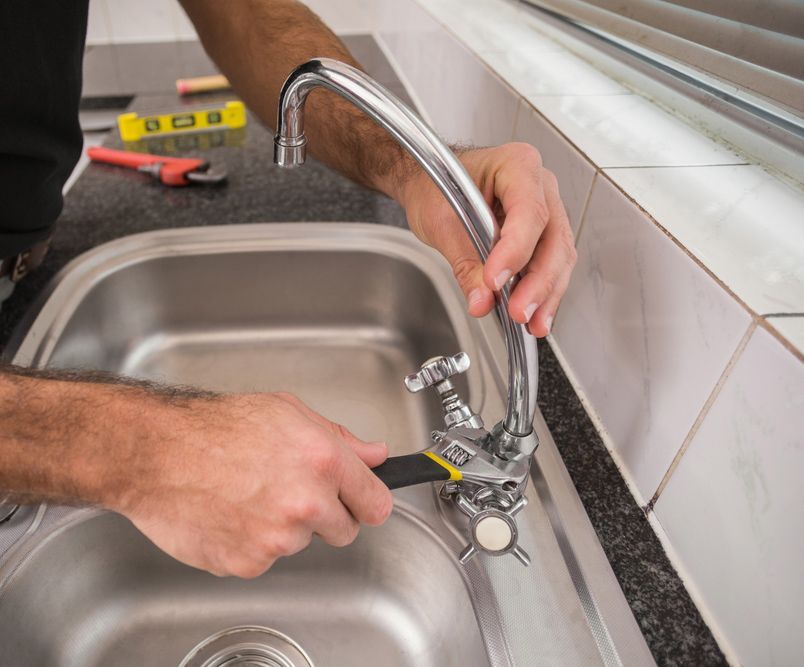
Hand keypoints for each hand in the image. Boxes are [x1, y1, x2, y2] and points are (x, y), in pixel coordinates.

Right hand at [112, 391, 392, 577]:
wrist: (156, 453)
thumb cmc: (214, 427)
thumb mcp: (287, 411)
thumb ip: (340, 439)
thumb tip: (375, 455)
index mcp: (323, 460)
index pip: (376, 503)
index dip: (367, 501)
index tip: (360, 501)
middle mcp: (306, 502)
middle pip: (345, 530)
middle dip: (326, 514)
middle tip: (290, 490)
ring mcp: (278, 538)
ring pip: (301, 542)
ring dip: (284, 527)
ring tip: (249, 494)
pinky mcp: (248, 563)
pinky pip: (265, 558)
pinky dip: (252, 542)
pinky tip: (231, 512)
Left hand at [397, 144, 575, 336]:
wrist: (431, 180)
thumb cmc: (436, 185)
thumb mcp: (441, 222)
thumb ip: (465, 262)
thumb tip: (481, 299)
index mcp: (517, 165)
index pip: (528, 212)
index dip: (515, 250)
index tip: (495, 281)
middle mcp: (540, 186)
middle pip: (552, 238)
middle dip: (537, 282)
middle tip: (519, 313)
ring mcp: (547, 210)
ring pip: (559, 256)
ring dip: (546, 293)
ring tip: (531, 323)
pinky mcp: (543, 236)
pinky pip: (551, 265)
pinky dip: (543, 292)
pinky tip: (535, 317)